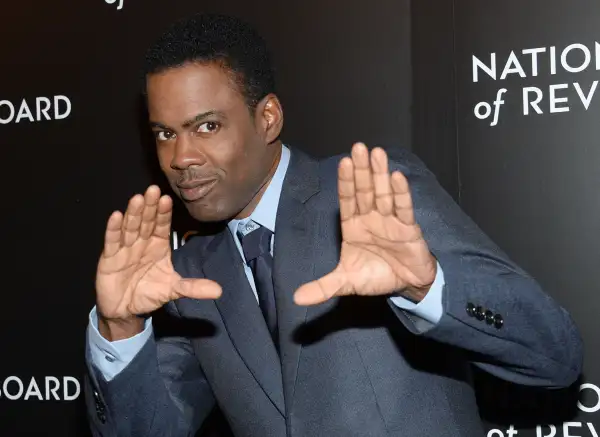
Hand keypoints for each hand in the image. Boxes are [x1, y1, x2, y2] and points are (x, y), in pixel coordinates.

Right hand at [95, 185, 221, 339]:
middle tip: (153, 189)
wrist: (125, 310)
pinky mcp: (109, 258)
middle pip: (146, 222)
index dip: (164, 213)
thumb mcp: (173, 290)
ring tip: (137, 198)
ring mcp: (125, 248)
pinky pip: (112, 241)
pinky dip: (113, 229)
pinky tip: (116, 215)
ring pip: (130, 227)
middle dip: (150, 206)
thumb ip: (193, 287)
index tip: (167, 199)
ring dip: (133, 213)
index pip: (162, 226)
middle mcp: (142, 243)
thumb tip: (218, 291)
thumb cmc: (148, 294)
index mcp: (158, 246)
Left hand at [294, 143, 436, 305]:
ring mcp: (390, 221)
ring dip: (380, 174)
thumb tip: (296, 299)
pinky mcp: (409, 228)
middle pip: (364, 191)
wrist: (406, 285)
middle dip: (361, 170)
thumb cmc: (375, 277)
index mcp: (353, 226)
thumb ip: (323, 287)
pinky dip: (401, 194)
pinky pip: (404, 209)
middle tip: (358, 147)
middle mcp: (371, 218)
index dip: (345, 182)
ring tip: (377, 153)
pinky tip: (397, 176)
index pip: (347, 200)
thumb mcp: (346, 283)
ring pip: (384, 194)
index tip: (343, 162)